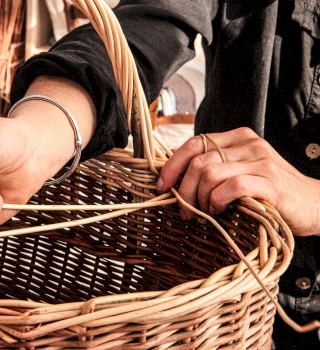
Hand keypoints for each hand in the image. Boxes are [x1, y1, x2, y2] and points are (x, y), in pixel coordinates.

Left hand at [156, 127, 319, 236]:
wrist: (314, 204)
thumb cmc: (269, 191)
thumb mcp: (240, 172)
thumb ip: (214, 167)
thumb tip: (174, 174)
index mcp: (237, 138)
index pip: (194, 143)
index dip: (172, 165)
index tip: (162, 186)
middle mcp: (248, 144)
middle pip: (198, 161)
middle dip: (183, 189)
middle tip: (184, 210)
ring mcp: (261, 161)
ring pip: (210, 173)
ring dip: (198, 198)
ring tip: (202, 213)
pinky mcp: (270, 182)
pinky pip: (231, 186)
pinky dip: (217, 200)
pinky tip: (219, 210)